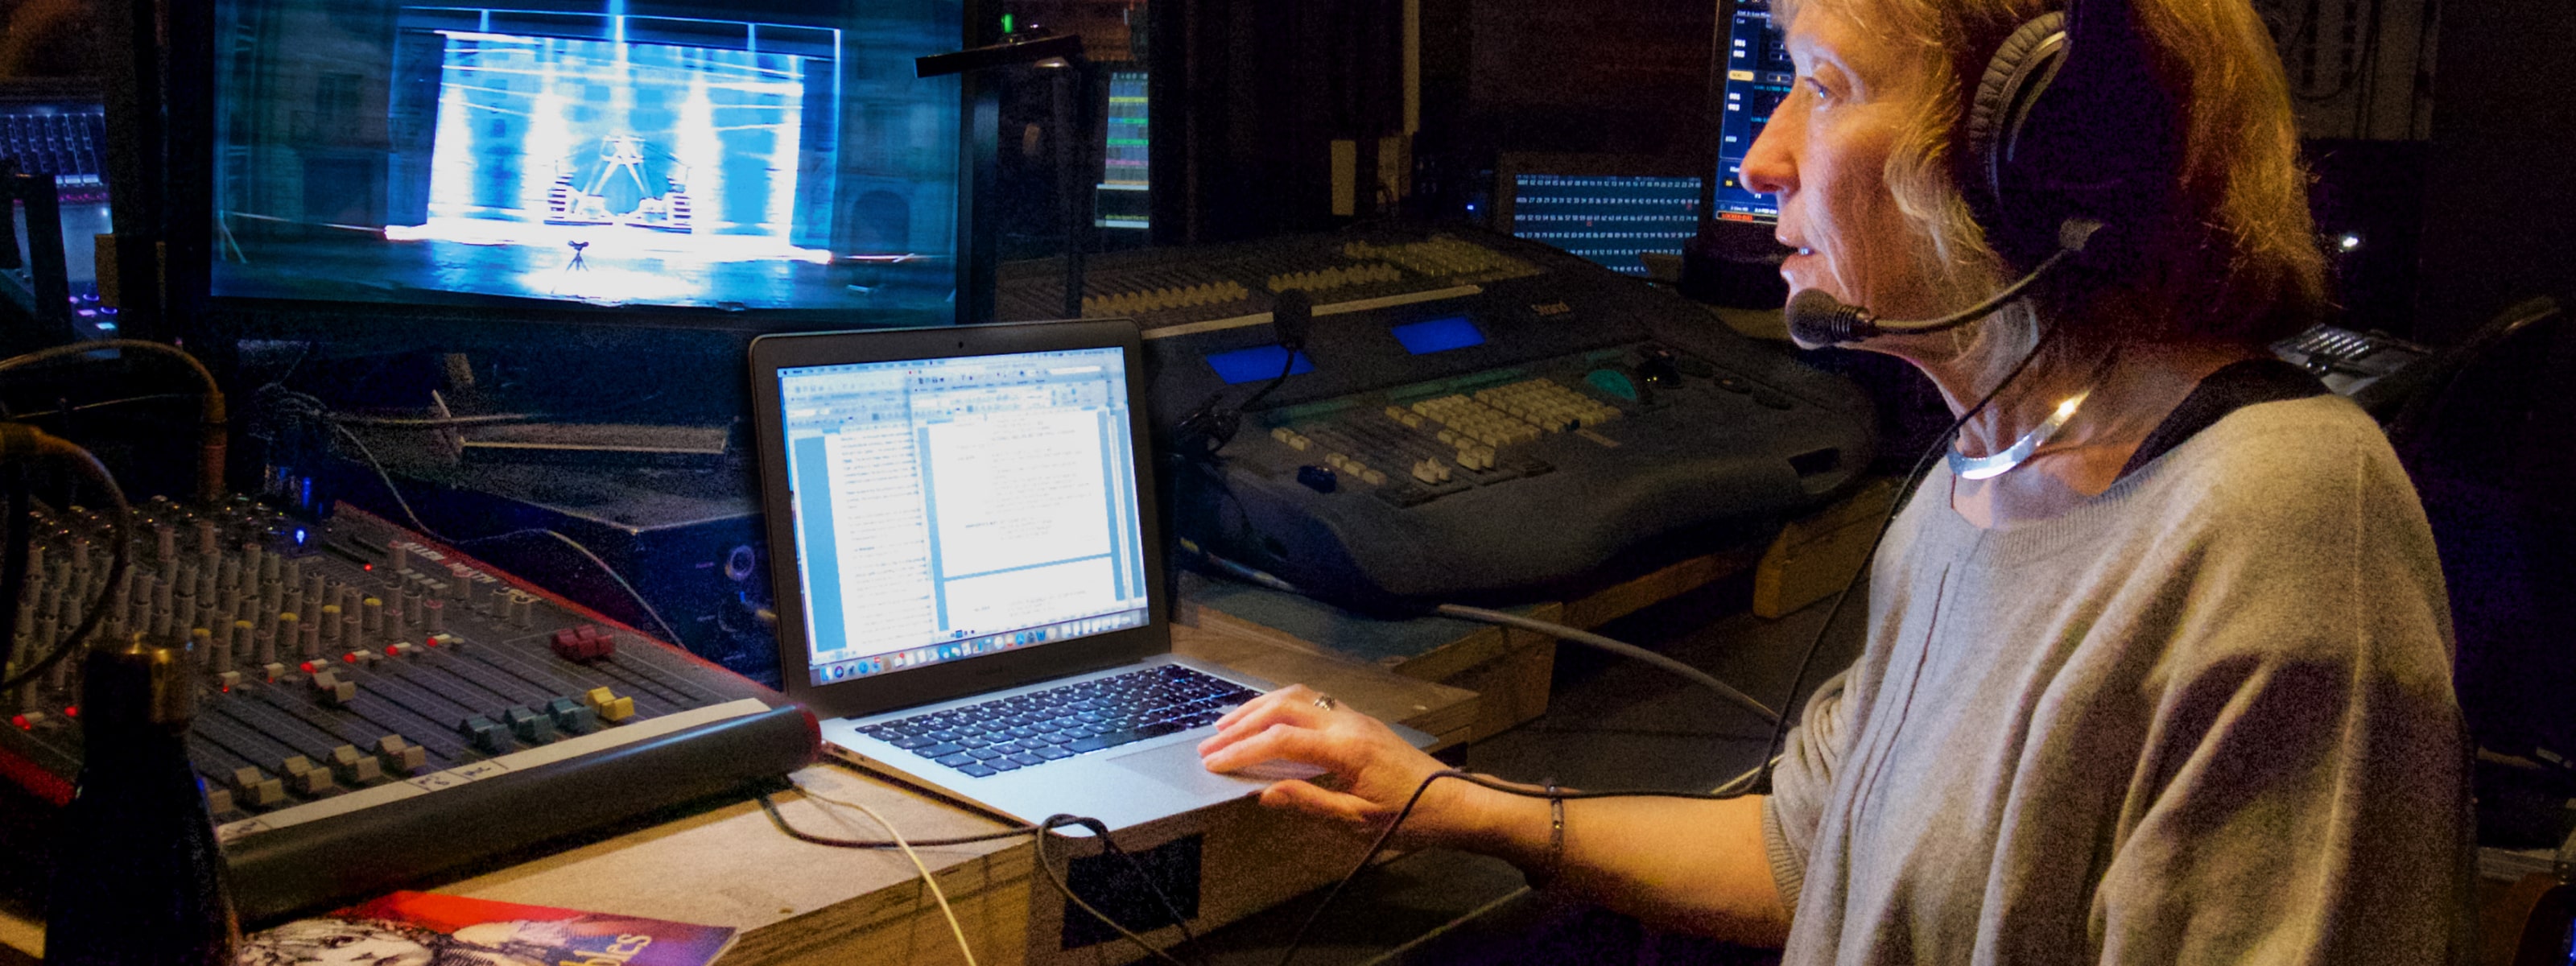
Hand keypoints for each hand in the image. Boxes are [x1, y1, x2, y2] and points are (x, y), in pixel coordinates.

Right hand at [1196, 684, 1476, 845]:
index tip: (1214, 762)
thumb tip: (1264, 794)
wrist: (1456, 803)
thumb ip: (1309, 802)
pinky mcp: (1361, 722)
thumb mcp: (1357, 820)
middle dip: (1242, 724)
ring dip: (1260, 708)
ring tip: (1229, 725)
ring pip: (1298, 697)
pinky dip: (1283, 706)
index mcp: (1346, 747)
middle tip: (1210, 744)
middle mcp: (1348, 722)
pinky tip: (1270, 720)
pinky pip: (1313, 702)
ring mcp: (1355, 717)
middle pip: (1284, 707)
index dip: (1243, 750)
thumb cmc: (1412, 817)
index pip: (1281, 740)